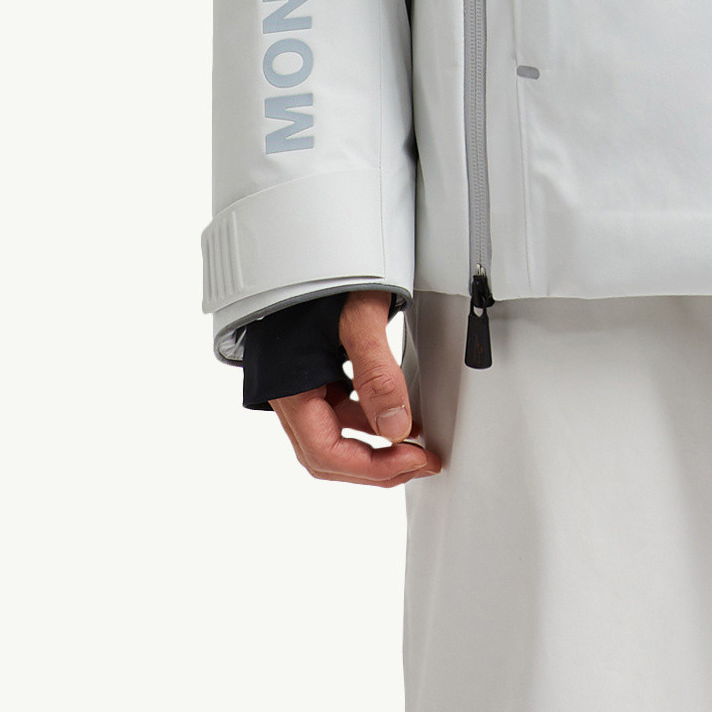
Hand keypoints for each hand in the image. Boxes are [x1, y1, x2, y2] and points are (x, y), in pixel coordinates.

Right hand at [271, 289, 442, 486]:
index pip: (326, 454)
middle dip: (375, 466)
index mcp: (291, 390)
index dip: (372, 468)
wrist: (307, 243)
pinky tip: (392, 412)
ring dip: (372, 446)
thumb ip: (377, 374)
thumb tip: (397, 428)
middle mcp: (290, 394)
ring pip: (331, 435)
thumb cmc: (322, 276)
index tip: (415, 459)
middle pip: (326, 455)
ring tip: (414, 442)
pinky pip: (336, 409)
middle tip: (421, 459)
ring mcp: (300, 384)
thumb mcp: (358, 319)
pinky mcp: (312, 371)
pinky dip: (365, 419)